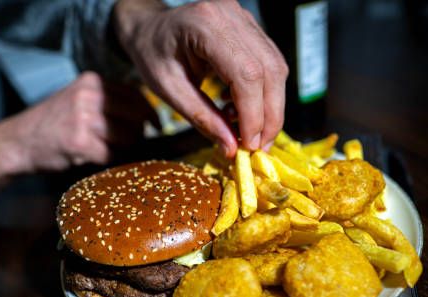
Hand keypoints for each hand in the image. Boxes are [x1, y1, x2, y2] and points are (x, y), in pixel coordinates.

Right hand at [0, 71, 156, 207]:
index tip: (155, 125)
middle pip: (136, 116)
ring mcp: (83, 119)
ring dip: (122, 149)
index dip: (149, 112)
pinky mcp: (79, 143)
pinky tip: (94, 157)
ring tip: (104, 149)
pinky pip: (112, 155)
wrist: (16, 142)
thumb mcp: (78, 99)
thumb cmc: (52, 124)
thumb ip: (107, 101)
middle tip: (128, 143)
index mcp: (91, 82)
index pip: (135, 94)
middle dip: (138, 133)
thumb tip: (146, 113)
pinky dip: (109, 160)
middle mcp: (88, 96)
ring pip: (128, 137)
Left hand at [113, 0, 287, 156]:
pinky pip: (270, 64)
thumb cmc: (152, 53)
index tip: (249, 145)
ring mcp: (244, 19)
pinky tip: (240, 106)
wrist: (150, 27)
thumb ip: (202, 117)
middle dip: (269, 115)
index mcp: (205, 26)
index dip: (254, 114)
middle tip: (258, 147)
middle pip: (271, 70)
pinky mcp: (251, 28)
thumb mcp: (169, 90)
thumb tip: (231, 147)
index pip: (246, 73)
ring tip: (247, 130)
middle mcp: (231, 16)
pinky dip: (263, 93)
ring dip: (270, 107)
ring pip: (277, 68)